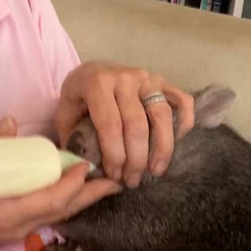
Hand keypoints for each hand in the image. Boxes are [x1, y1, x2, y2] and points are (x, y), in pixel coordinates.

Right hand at [0, 117, 120, 250]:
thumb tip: (13, 120)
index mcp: (5, 211)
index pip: (50, 200)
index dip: (72, 184)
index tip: (85, 165)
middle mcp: (17, 227)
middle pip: (63, 212)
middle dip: (90, 195)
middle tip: (115, 179)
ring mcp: (17, 233)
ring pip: (58, 217)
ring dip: (81, 201)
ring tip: (103, 186)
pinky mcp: (15, 232)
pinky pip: (48, 217)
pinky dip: (65, 204)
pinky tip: (74, 193)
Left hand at [56, 61, 194, 188]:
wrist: (93, 70)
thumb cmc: (79, 95)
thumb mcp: (66, 112)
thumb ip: (73, 137)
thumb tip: (88, 170)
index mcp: (98, 84)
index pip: (110, 125)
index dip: (115, 154)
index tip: (114, 175)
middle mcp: (125, 78)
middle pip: (137, 125)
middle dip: (136, 159)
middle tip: (132, 180)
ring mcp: (147, 78)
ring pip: (162, 116)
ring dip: (162, 148)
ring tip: (155, 171)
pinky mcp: (163, 81)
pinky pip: (182, 101)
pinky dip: (185, 121)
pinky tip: (176, 142)